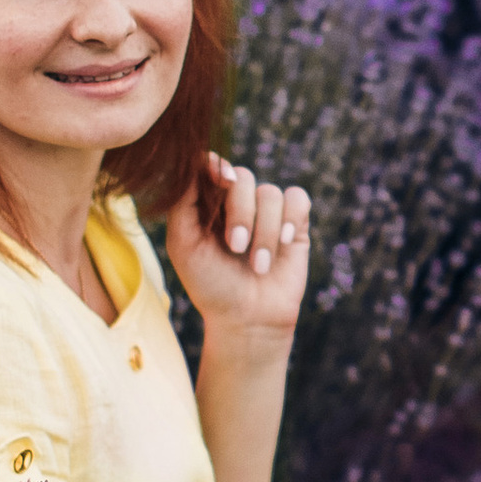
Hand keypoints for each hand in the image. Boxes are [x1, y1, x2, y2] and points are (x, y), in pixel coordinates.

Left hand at [168, 152, 310, 352]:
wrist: (247, 320)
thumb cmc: (210, 285)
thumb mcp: (184, 245)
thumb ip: (182, 203)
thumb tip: (195, 161)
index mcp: (207, 203)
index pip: (211, 166)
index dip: (216, 165)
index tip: (220, 179)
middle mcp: (237, 202)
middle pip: (242, 177)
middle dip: (240, 211)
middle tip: (235, 246)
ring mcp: (267, 212)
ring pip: (270, 193)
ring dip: (264, 231)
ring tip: (258, 265)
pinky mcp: (295, 224)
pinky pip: (297, 199)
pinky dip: (290, 219)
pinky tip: (283, 243)